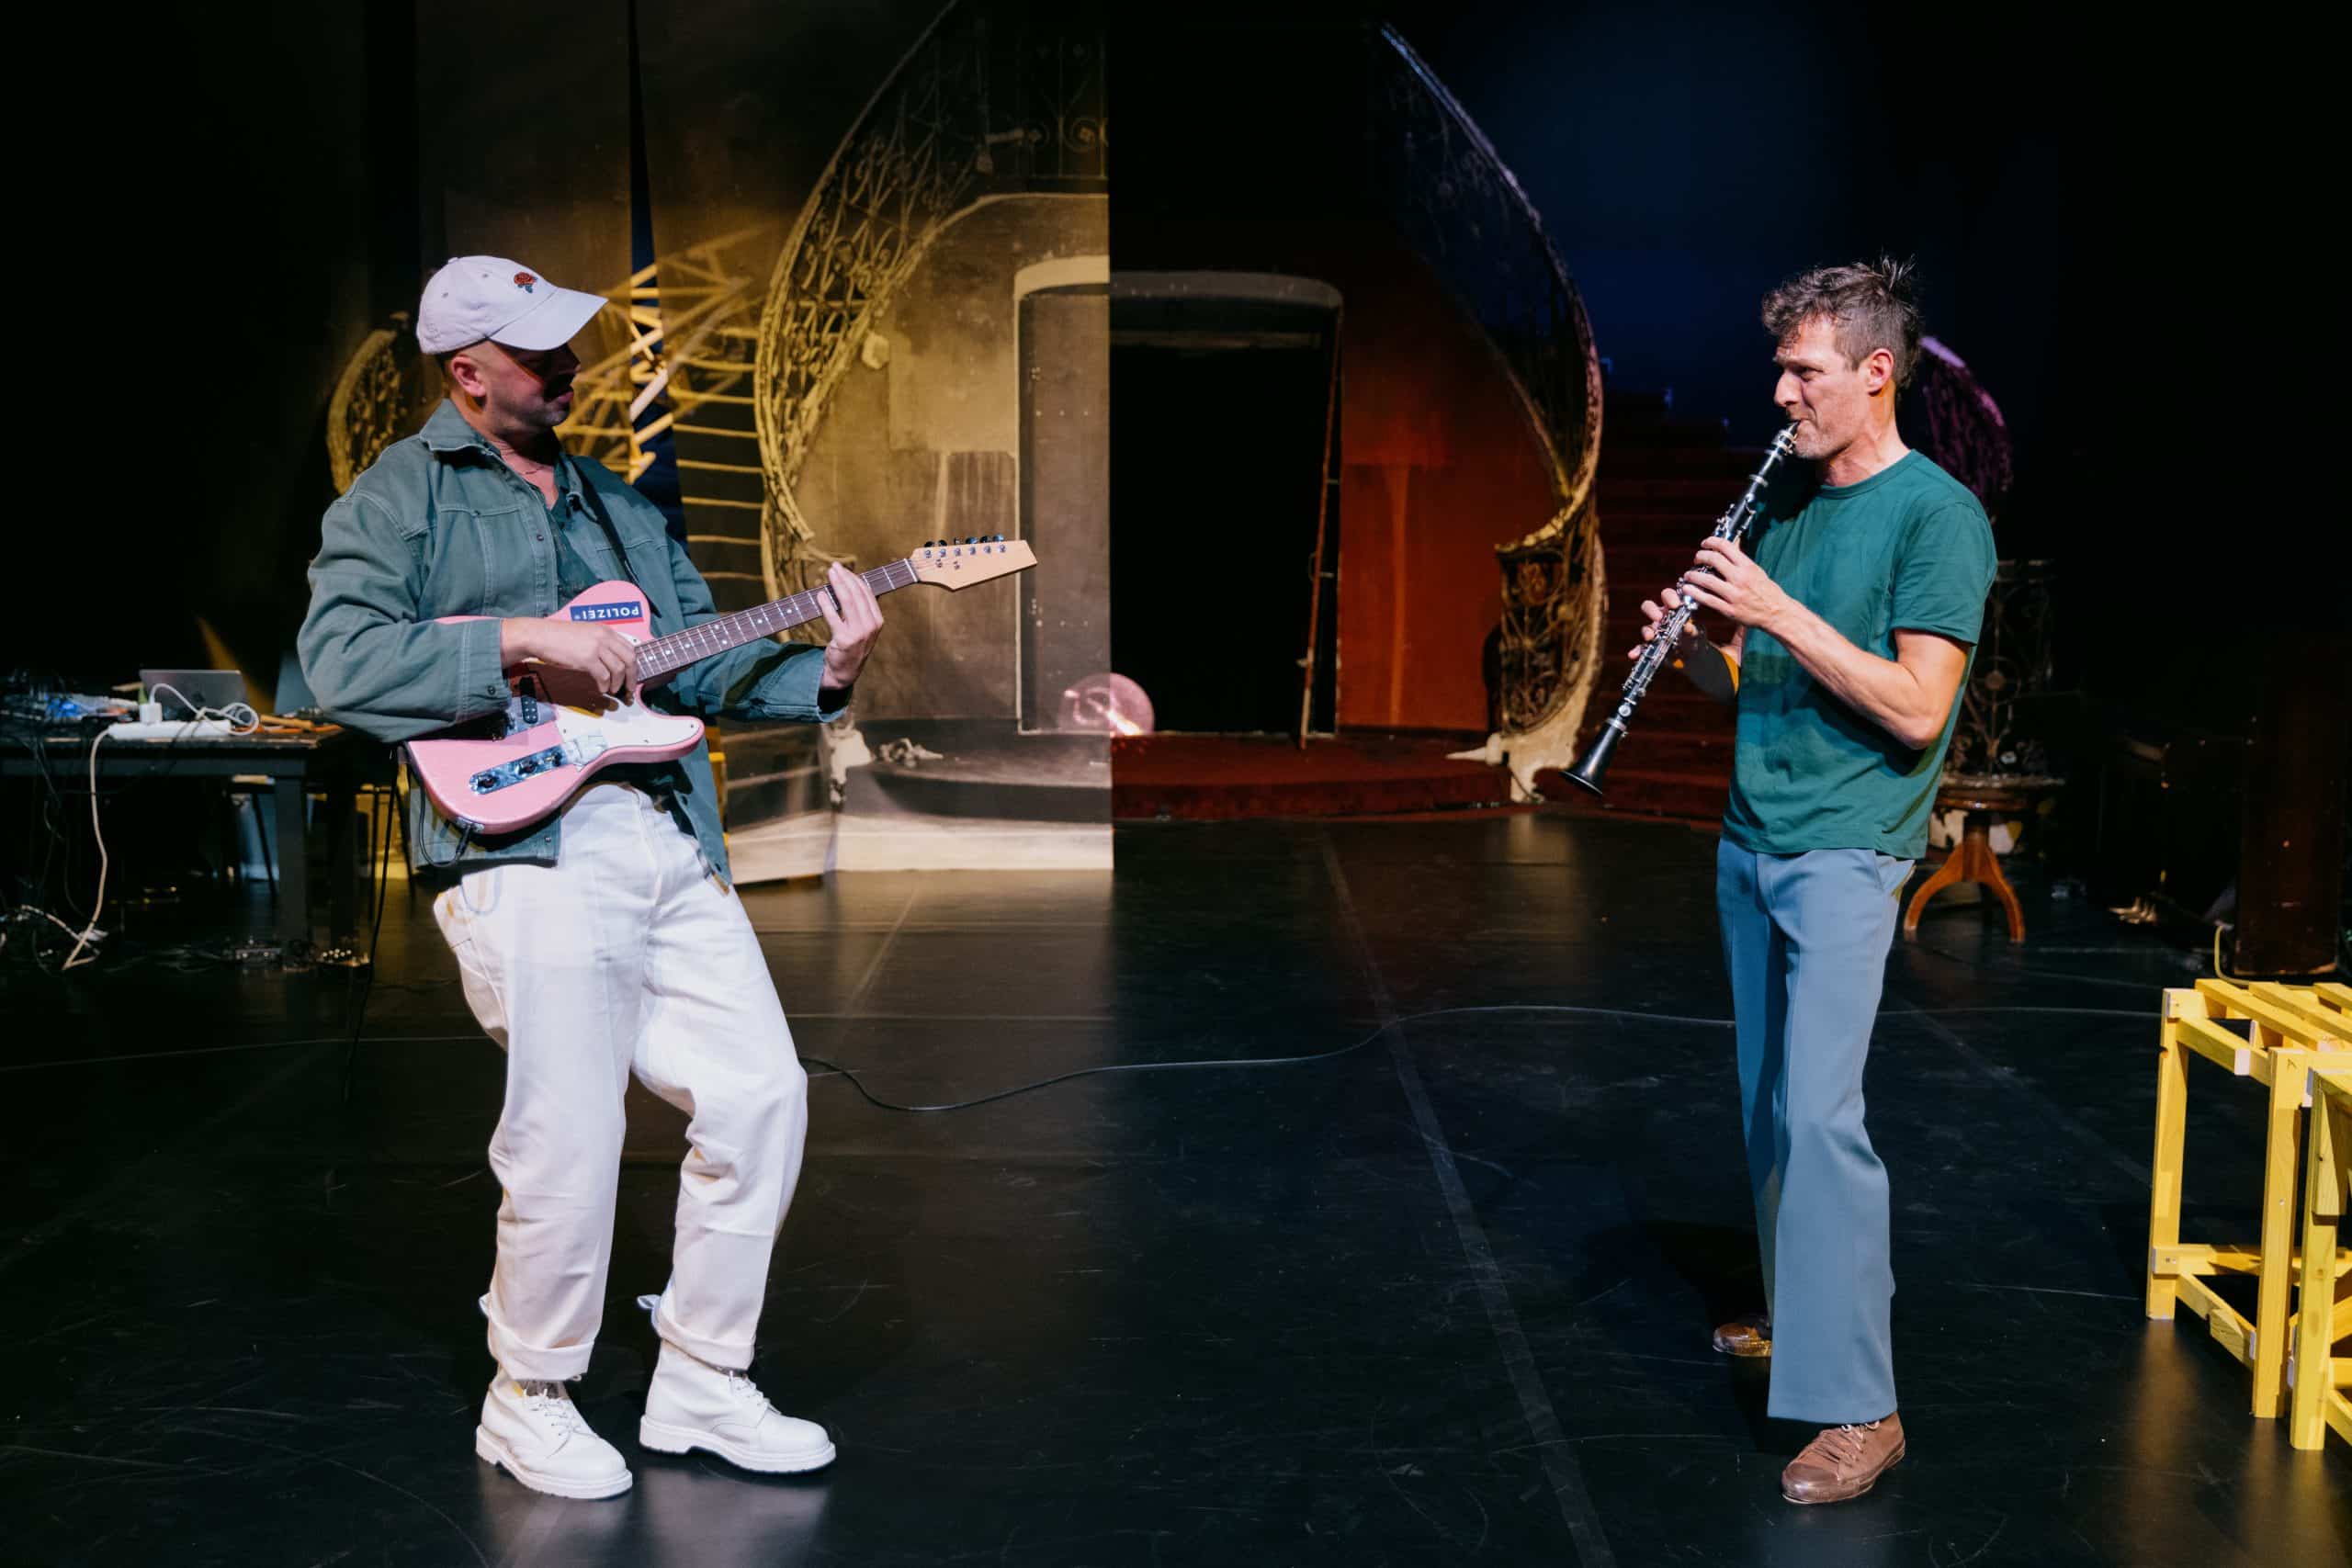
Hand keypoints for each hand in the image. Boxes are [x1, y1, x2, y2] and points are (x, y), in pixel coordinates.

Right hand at [504, 617, 640, 699]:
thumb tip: (612, 660)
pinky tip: (601, 689)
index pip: (629, 648)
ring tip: (613, 690)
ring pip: (619, 669)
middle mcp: (604, 637)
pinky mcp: (586, 659)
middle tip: (630, 687)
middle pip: (629, 659)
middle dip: (632, 676)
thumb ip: (601, 643)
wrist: (539, 636)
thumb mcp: (586, 633)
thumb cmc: (558, 637)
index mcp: (605, 630)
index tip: (632, 675)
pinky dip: (605, 685)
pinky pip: (604, 676)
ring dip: (618, 683)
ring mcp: (596, 647)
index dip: (634, 664)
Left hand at [817, 562, 884, 690]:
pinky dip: (826, 604)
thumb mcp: (863, 628)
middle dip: (845, 578)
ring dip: (837, 585)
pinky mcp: (844, 640)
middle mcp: (871, 626)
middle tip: (834, 567)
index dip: (854, 579)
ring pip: (848, 602)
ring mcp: (859, 634)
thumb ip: (860, 610)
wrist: (845, 672)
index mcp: (877, 621)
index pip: (867, 594)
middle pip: (857, 595)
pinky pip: (834, 618)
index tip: (843, 570)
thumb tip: (849, 585)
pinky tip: (820, 595)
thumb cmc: (852, 646)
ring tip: (829, 574)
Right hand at [1629, 586, 1700, 660]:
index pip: (1667, 596)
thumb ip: (1692, 630)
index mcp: (1672, 609)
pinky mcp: (1650, 646)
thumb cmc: (1694, 638)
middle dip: (1652, 610)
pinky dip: (1636, 651)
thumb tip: (1688, 627)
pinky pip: (1640, 647)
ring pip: (1645, 627)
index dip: (1669, 597)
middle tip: (1658, 618)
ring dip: (1646, 631)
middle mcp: (1660, 617)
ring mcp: (1654, 631)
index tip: (1675, 605)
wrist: (1691, 656)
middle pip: (1649, 606)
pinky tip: (1634, 655)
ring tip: (1650, 637)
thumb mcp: (1696, 634)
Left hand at [1674, 537, 1787, 631]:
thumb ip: (1741, 560)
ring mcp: (1734, 595)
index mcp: (1748, 566)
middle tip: (1696, 558)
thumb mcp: (1756, 570)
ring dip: (1693, 575)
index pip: (1726, 546)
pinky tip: (1687, 589)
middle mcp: (1740, 578)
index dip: (1711, 542)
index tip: (1705, 543)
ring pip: (1707, 581)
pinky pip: (1708, 600)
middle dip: (1700, 556)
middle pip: (1714, 560)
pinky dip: (1695, 593)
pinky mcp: (1729, 610)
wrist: (1776, 612)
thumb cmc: (1767, 591)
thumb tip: (1730, 546)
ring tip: (1688, 574)